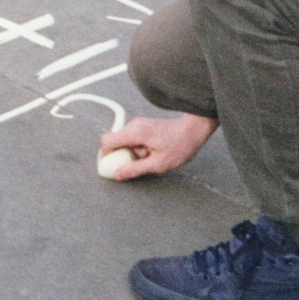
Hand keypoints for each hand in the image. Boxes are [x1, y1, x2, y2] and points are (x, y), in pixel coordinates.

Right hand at [100, 114, 217, 179]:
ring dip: (130, 153)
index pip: (107, 141)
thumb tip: (118, 174)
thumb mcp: (158, 164)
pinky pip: (132, 138)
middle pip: (114, 141)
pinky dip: (136, 148)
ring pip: (123, 141)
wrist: (193, 130)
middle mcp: (134, 125)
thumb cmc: (180, 145)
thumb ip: (135, 169)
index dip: (105, 155)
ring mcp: (138, 124)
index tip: (111, 166)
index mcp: (135, 133)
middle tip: (132, 166)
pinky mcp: (143, 126)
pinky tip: (150, 153)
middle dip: (119, 156)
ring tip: (147, 158)